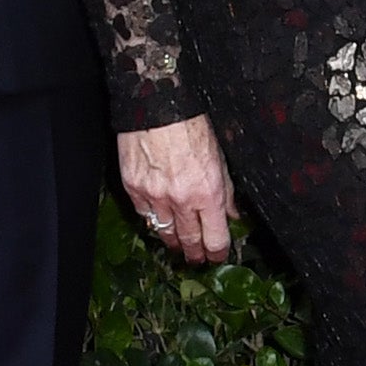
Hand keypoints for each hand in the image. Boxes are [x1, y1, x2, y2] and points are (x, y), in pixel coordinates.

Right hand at [120, 116, 234, 261]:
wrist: (157, 105)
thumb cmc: (192, 125)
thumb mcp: (220, 157)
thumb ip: (227, 191)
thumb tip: (232, 214)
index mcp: (208, 193)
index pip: (215, 239)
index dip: (218, 253)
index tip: (218, 256)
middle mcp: (181, 200)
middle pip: (189, 242)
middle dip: (194, 254)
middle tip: (196, 259)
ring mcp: (155, 197)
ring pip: (164, 233)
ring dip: (172, 241)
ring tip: (178, 245)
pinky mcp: (134, 188)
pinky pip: (144, 215)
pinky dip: (152, 220)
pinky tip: (158, 221)